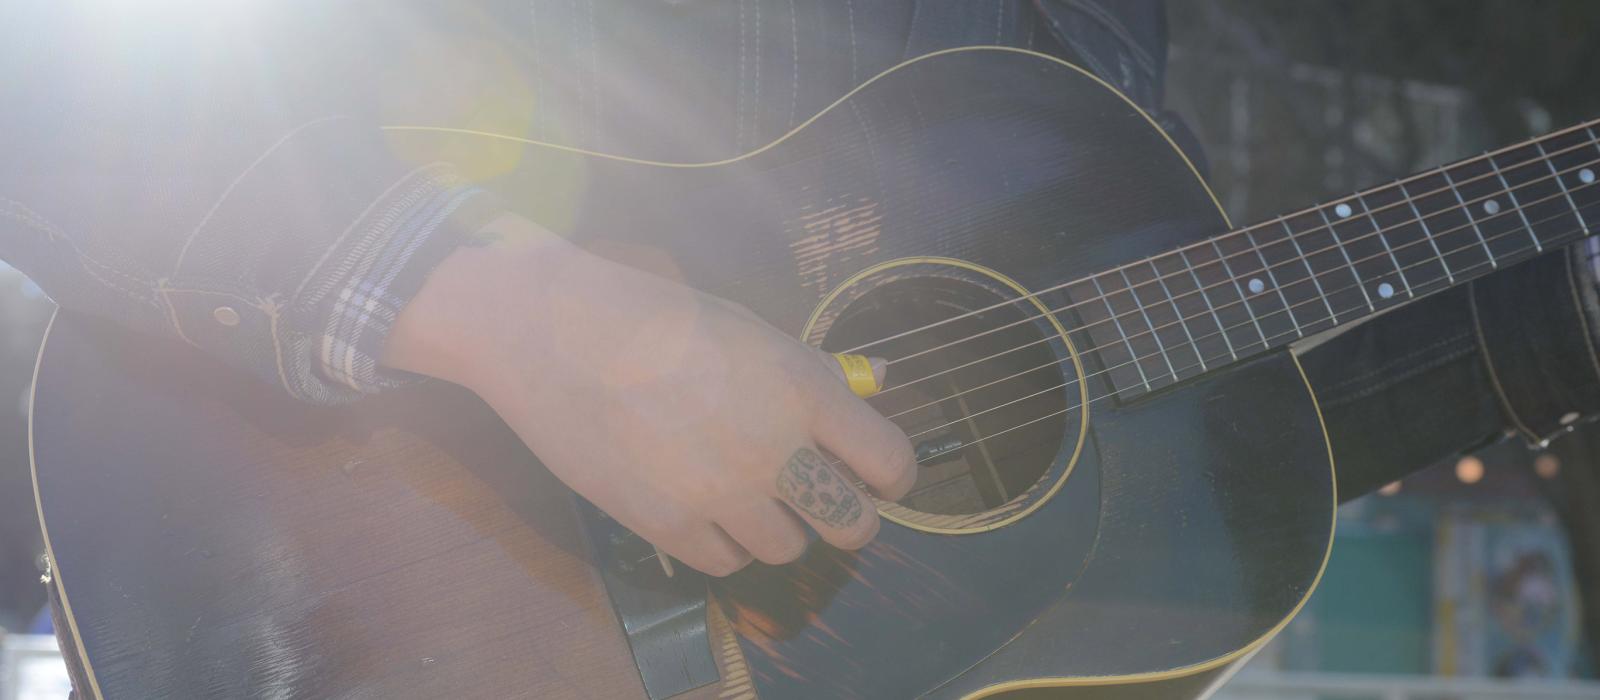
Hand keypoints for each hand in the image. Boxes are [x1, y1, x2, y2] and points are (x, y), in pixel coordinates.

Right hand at [382, 215, 917, 575]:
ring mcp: (722, 494)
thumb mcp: (749, 329)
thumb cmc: (657, 316)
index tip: (874, 477)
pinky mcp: (669, 525)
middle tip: (820, 500)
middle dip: (846, 516)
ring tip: (747, 495)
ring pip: (787, 549)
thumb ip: (814, 371)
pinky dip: (724, 542)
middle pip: (852, 524)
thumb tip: (879, 383)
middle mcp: (774, 450)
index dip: (891, 476)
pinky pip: (726, 563)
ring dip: (778, 527)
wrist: (554, 332)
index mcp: (804, 390)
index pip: (890, 462)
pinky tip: (703, 506)